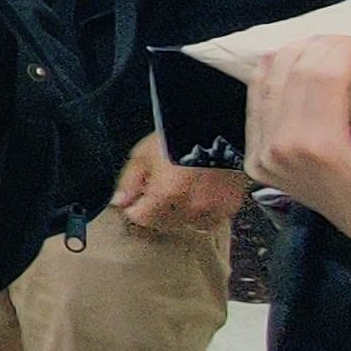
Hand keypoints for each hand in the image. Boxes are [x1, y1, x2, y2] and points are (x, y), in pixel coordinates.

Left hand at [110, 128, 249, 237]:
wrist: (216, 127)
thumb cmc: (180, 135)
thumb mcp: (144, 153)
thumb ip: (130, 181)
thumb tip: (120, 202)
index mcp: (167, 193)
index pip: (141, 217)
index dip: (135, 206)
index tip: (137, 197)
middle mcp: (192, 206)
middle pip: (163, 223)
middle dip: (155, 210)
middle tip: (158, 188)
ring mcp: (213, 208)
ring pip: (187, 224)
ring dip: (180, 213)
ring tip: (180, 189)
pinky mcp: (230, 206)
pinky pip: (210, 219)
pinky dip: (202, 212)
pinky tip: (198, 193)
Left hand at [246, 35, 350, 273]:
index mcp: (320, 153)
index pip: (322, 77)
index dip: (348, 50)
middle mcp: (280, 149)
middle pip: (294, 69)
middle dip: (327, 45)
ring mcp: (262, 152)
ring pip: (268, 75)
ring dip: (301, 51)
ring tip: (336, 49)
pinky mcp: (256, 154)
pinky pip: (256, 95)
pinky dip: (278, 70)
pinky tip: (305, 63)